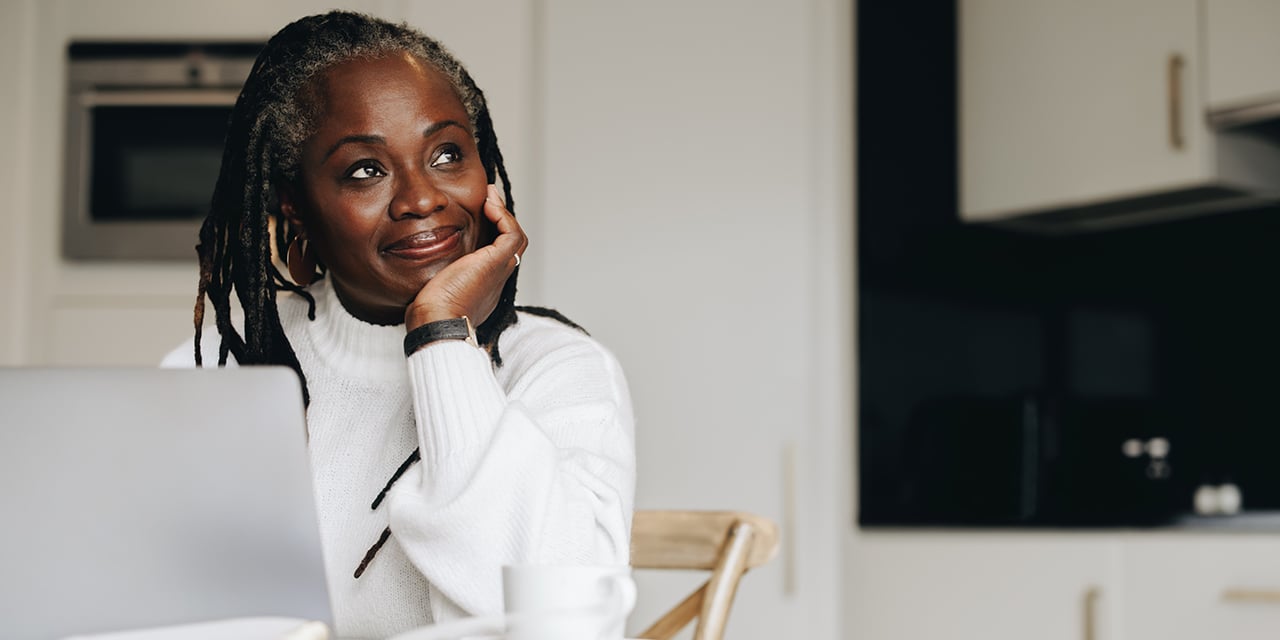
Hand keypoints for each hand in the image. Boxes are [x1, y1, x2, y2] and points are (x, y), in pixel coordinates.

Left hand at [404, 185, 527, 329]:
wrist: (437, 321)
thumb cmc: (429, 312)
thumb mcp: (432, 286)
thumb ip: (433, 273)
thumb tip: (416, 259)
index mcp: (483, 285)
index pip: (494, 254)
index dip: (490, 232)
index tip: (477, 212)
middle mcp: (496, 278)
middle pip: (509, 244)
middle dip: (499, 219)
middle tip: (487, 199)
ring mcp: (500, 271)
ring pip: (515, 238)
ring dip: (504, 214)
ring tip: (489, 196)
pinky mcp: (497, 263)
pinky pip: (512, 234)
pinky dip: (503, 216)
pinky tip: (488, 205)